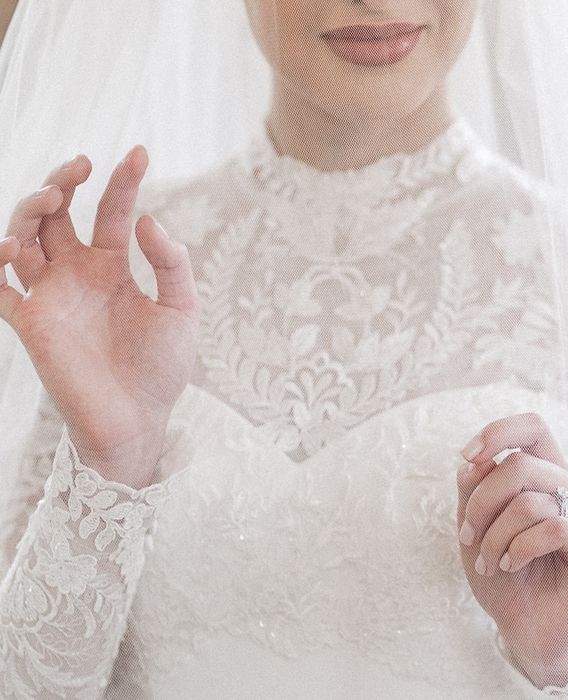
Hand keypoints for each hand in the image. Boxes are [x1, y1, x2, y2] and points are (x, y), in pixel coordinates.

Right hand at [0, 147, 200, 487]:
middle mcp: (77, 274)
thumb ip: (171, 264)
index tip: (140, 152)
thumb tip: (146, 219)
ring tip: (56, 197)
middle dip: (62, 180)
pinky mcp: (31, 323)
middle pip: (55, 212)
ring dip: (30, 209)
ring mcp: (51, 296)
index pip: (111, 212)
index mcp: (113, 267)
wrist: (139, 418)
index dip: (122, 181)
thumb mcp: (182, 309)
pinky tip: (15, 248)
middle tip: (81, 167)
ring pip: (24, 236)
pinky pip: (0, 288)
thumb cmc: (162, 367)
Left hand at [455, 413, 567, 687]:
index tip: (467, 457)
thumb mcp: (474, 529)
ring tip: (489, 562)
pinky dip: (520, 548)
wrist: (526, 632)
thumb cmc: (502, 576)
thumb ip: (473, 490)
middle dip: (481, 503)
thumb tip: (475, 460)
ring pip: (530, 501)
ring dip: (494, 535)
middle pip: (520, 465)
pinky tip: (512, 565)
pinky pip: (553, 528)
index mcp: (546, 475)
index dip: (497, 432)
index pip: (532, 427)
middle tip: (467, 536)